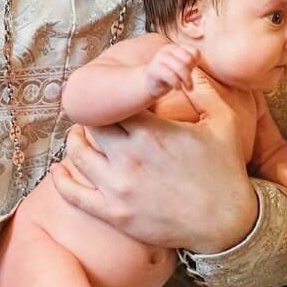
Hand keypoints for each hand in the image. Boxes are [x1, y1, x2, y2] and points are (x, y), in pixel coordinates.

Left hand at [52, 73, 256, 251]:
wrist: (228, 224)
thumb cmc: (227, 170)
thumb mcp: (224, 122)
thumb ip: (204, 89)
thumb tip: (190, 62)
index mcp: (151, 132)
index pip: (114, 104)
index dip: (114, 99)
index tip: (119, 101)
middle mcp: (129, 158)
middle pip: (91, 127)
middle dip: (92, 120)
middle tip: (97, 119)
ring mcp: (118, 188)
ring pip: (77, 156)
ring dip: (74, 143)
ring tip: (79, 138)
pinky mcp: (114, 214)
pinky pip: (73, 194)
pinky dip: (61, 180)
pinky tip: (58, 170)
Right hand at [143, 43, 196, 97]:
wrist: (150, 84)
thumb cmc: (169, 76)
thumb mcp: (181, 67)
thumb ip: (189, 62)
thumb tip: (197, 59)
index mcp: (175, 47)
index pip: (194, 52)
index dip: (195, 64)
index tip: (190, 72)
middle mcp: (167, 49)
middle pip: (188, 59)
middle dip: (190, 73)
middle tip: (189, 83)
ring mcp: (159, 58)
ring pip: (181, 67)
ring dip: (187, 81)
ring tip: (187, 88)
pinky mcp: (154, 69)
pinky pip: (171, 76)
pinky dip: (178, 84)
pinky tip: (178, 88)